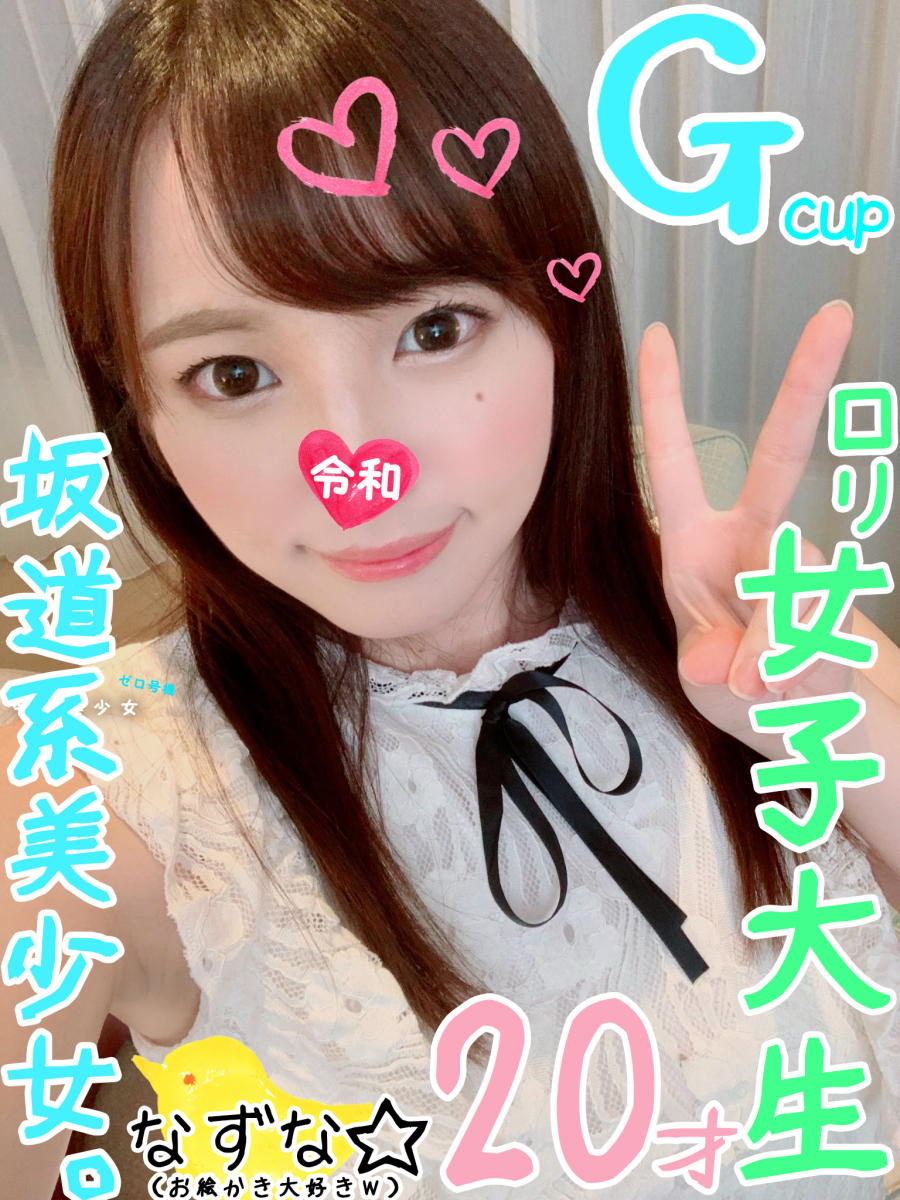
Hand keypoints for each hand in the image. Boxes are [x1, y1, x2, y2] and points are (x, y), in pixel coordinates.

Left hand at [636, 300, 853, 749]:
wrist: (818, 729)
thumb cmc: (744, 691)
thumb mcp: (709, 678)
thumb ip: (720, 663)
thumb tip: (747, 666)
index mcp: (696, 546)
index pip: (674, 463)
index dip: (664, 401)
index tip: (658, 333)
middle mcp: (754, 541)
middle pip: (780, 458)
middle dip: (805, 388)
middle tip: (836, 318)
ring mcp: (807, 564)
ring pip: (799, 579)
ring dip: (777, 648)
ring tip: (765, 689)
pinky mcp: (846, 602)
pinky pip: (820, 632)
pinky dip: (800, 673)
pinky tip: (796, 691)